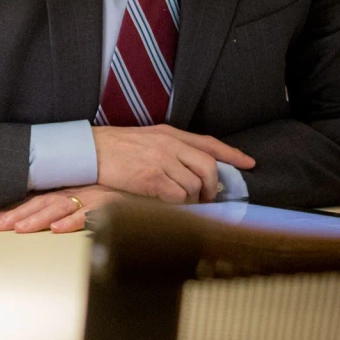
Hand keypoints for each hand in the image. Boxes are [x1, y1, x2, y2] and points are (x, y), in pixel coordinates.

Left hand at [0, 185, 122, 233]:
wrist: (151, 186)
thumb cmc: (122, 195)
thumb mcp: (93, 199)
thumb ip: (70, 209)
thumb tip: (47, 224)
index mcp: (70, 190)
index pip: (36, 200)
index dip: (13, 209)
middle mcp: (78, 190)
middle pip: (42, 203)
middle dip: (17, 214)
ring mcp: (94, 196)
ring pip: (60, 207)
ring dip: (39, 218)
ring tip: (21, 228)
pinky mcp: (111, 204)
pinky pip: (90, 213)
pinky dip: (73, 221)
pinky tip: (58, 229)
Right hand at [93, 124, 253, 203]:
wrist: (90, 151)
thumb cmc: (115, 148)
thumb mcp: (147, 139)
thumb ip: (170, 148)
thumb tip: (190, 166)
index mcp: (170, 133)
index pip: (209, 142)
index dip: (231, 153)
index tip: (248, 163)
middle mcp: (170, 144)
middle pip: (208, 166)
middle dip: (213, 186)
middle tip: (207, 198)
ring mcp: (162, 161)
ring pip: (194, 184)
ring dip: (193, 199)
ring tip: (182, 204)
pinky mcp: (151, 178)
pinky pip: (178, 196)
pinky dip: (178, 205)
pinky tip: (169, 206)